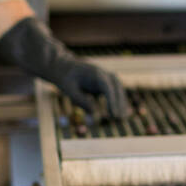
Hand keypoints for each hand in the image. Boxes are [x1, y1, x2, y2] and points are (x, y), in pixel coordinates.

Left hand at [0, 17, 129, 119]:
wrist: (63, 67)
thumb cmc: (65, 78)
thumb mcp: (68, 89)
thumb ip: (80, 100)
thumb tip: (93, 112)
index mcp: (94, 73)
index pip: (107, 88)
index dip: (112, 102)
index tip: (113, 114)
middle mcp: (103, 74)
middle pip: (117, 88)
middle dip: (120, 103)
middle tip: (120, 119)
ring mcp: (105, 77)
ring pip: (118, 90)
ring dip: (121, 103)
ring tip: (121, 118)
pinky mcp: (105, 83)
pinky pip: (115, 92)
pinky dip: (117, 102)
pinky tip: (118, 114)